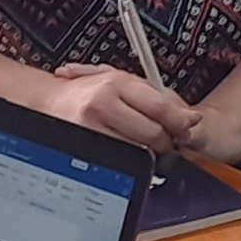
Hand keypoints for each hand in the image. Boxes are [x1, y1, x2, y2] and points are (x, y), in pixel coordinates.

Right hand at [47, 64, 201, 154]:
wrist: (48, 102)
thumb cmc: (88, 92)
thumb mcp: (122, 84)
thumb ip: (156, 99)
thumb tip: (191, 120)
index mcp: (117, 82)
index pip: (159, 107)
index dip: (178, 123)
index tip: (186, 129)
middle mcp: (103, 102)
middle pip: (151, 132)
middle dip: (165, 141)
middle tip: (166, 141)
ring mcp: (90, 126)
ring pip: (137, 149)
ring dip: (148, 152)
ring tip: (144, 145)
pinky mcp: (83, 146)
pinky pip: (120, 158)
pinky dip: (129, 159)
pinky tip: (127, 151)